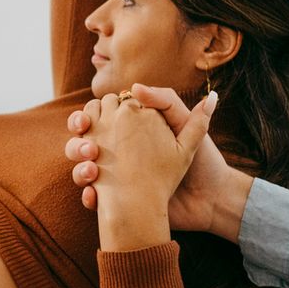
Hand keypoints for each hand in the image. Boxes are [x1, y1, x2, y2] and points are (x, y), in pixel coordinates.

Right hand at [63, 84, 251, 239]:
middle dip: (78, 142)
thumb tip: (134, 86)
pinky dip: (90, 195)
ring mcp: (117, 175)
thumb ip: (165, 100)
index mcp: (135, 129)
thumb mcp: (185, 126)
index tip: (85, 122)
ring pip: (82, 166)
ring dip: (80, 169)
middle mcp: (121, 150)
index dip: (87, 117)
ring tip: (92, 172)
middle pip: (84, 139)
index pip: (100, 115)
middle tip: (89, 149)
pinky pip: (92, 195)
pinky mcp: (119, 199)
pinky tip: (95, 195)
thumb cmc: (204, 161)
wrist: (210, 201)